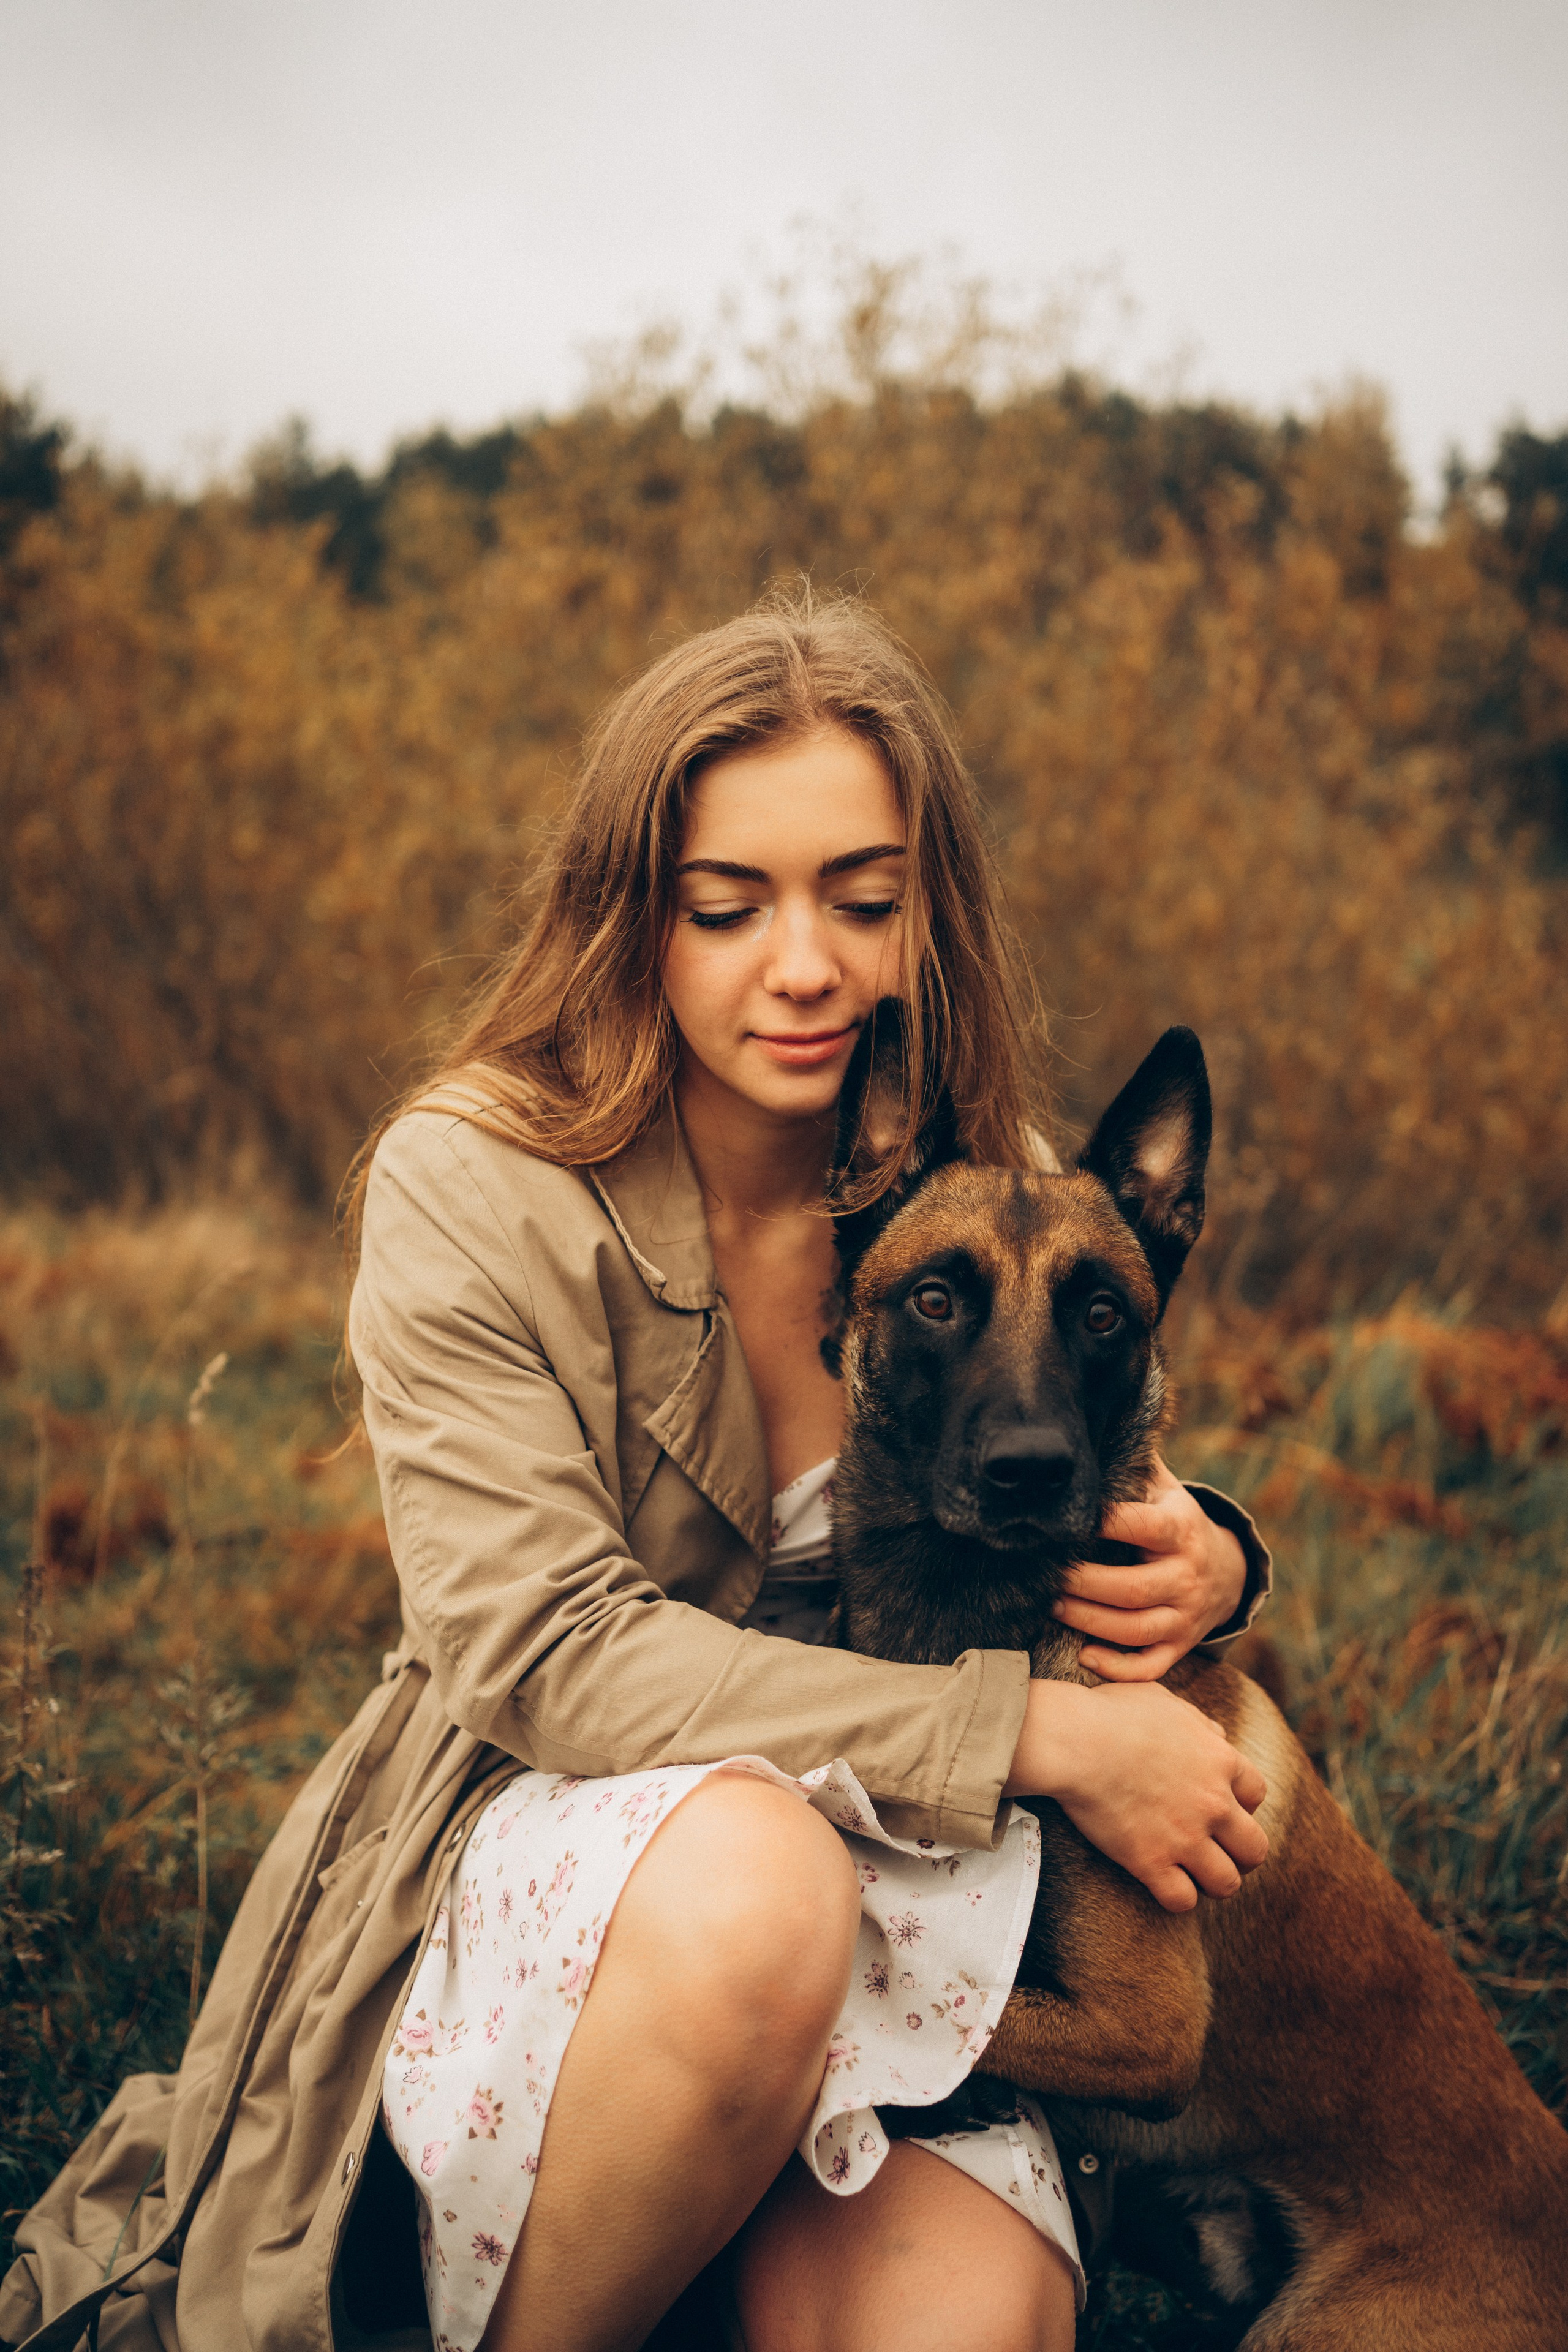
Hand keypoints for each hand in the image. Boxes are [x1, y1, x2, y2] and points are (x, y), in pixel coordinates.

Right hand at [1004, 1677, 1268, 1911]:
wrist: (1077, 1741)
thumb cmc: (1114, 1713)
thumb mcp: (1167, 1702)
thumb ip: (1200, 1723)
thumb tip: (1218, 1737)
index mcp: (1220, 1761)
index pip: (1256, 1794)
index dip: (1242, 1804)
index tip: (1222, 1806)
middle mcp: (1213, 1804)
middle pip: (1254, 1848)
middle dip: (1241, 1854)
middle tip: (1219, 1851)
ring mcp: (1185, 1837)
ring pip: (1226, 1883)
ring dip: (1213, 1881)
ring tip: (1195, 1875)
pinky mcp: (1151, 1862)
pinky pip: (1181, 1900)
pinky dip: (1176, 1897)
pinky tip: (1162, 1883)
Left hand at [1052, 1456, 1246, 1679]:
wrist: (1227, 1570)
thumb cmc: (1175, 1522)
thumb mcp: (1166, 1489)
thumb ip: (1136, 1464)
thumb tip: (1103, 1417)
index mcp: (1179, 1530)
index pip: (1141, 1527)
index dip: (1103, 1525)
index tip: (1065, 1523)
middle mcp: (1186, 1575)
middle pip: (1133, 1588)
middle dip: (1084, 1585)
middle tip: (1046, 1577)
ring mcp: (1185, 1616)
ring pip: (1137, 1629)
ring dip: (1090, 1623)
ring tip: (1053, 1607)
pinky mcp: (1181, 1645)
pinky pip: (1151, 1666)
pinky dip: (1119, 1669)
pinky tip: (1085, 1656)